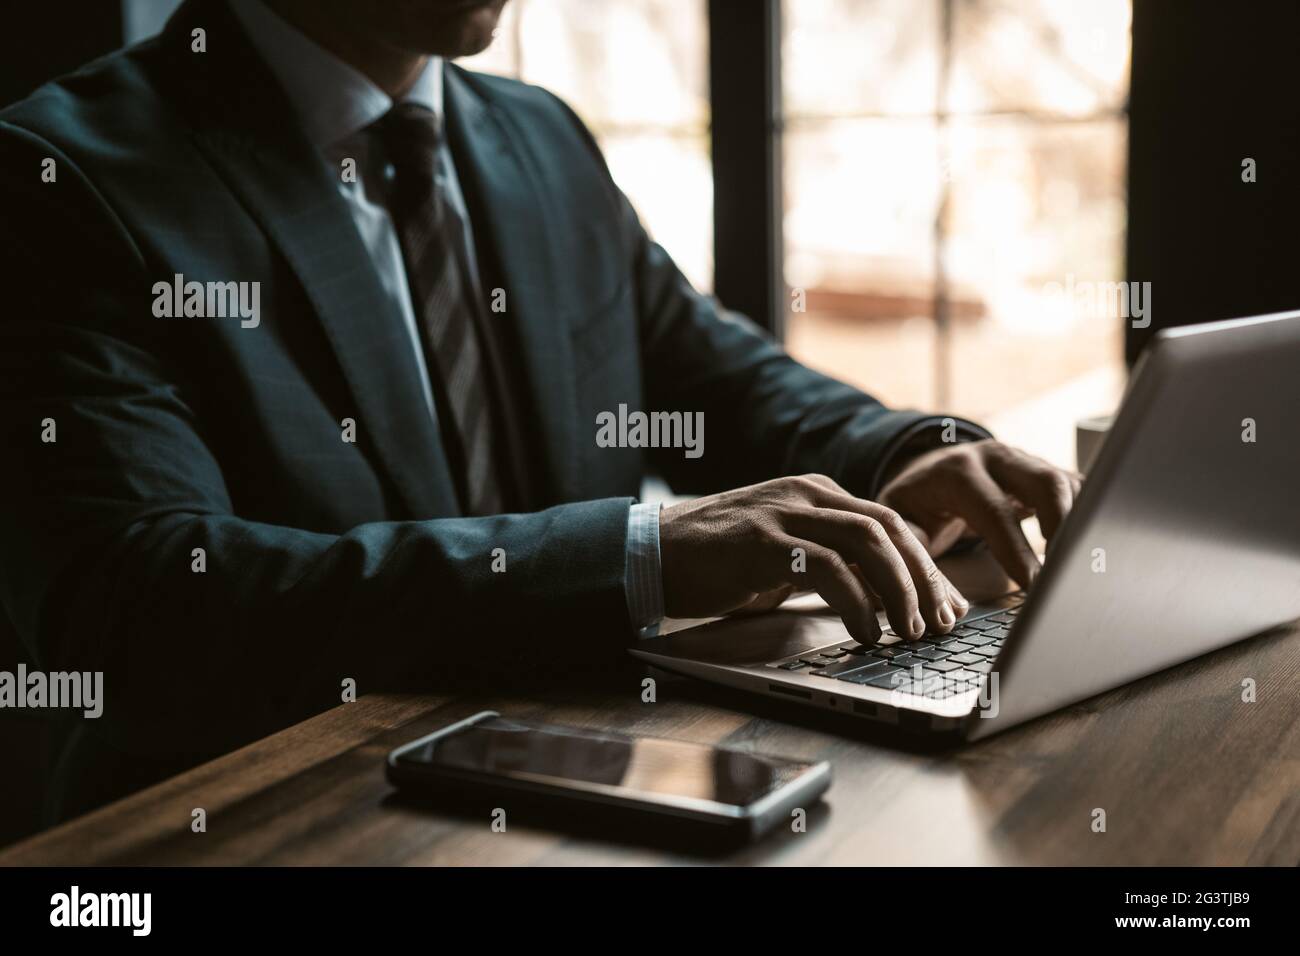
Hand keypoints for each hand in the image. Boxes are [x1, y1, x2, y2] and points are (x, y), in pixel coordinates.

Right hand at [658, 475, 969, 643]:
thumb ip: (828, 563)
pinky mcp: (761, 540)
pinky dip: (857, 601)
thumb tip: (883, 600)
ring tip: (912, 631)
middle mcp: (806, 494)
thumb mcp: (783, 556)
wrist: (651, 553)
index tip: (949, 607)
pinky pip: (826, 566)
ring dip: (900, 590)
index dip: (926, 566)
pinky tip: (867, 630)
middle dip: (925, 578)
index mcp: (816, 494)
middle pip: (889, 528)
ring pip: (867, 541)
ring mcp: (783, 513)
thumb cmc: (717, 561)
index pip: (891, 523)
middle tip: (942, 624)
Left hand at [877, 439, 1081, 587]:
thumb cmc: (914, 503)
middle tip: (1066, 571)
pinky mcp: (1042, 471)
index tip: (1033, 583)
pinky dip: (1084, 516)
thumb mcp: (898, 524)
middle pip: (1044, 482)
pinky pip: (1074, 488)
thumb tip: (945, 604)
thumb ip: (915, 555)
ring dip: (1079, 522)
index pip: (994, 511)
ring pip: (1066, 483)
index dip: (1016, 549)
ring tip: (1078, 564)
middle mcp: (994, 458)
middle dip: (1063, 527)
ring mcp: (1023, 460)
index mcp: (956, 472)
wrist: (925, 469)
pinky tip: (1084, 548)